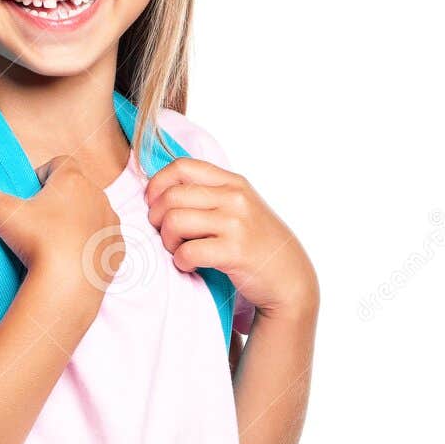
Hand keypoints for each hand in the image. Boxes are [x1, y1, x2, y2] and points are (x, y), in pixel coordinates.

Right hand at [0, 156, 125, 299]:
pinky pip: (101, 240)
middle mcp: (98, 196)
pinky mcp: (117, 250)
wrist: (68, 286)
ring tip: (53, 245)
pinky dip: (88, 247)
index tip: (28, 197)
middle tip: (36, 225)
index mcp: (73, 180)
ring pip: (90, 214)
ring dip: (74, 223)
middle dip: (57, 202)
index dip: (41, 176)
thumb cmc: (37, 242)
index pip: (58, 163)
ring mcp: (111, 224)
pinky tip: (71, 261)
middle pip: (75, 190)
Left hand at [144, 158, 317, 318]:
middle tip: (167, 236)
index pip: (181, 166)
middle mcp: (235, 197)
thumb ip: (209, 194)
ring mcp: (236, 223)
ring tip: (179, 251)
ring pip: (174, 221)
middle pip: (171, 197)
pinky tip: (191, 266)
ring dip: (168, 242)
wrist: (289, 277)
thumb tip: (160, 190)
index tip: (155, 205)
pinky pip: (187, 252)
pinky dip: (181, 262)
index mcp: (232, 182)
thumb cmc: (256, 243)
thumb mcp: (239, 207)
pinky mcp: (235, 251)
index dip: (157, 185)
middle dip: (157, 220)